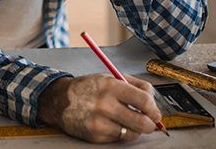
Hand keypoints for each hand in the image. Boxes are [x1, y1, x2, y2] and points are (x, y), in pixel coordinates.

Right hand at [38, 75, 160, 143]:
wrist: (59, 101)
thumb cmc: (87, 89)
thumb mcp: (109, 78)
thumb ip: (134, 85)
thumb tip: (153, 100)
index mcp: (110, 86)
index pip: (143, 100)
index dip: (154, 109)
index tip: (156, 113)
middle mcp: (104, 104)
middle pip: (141, 122)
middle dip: (151, 125)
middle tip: (151, 123)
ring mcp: (99, 122)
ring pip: (132, 133)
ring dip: (136, 130)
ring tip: (130, 122)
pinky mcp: (95, 135)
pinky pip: (118, 138)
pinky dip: (121, 133)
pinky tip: (113, 125)